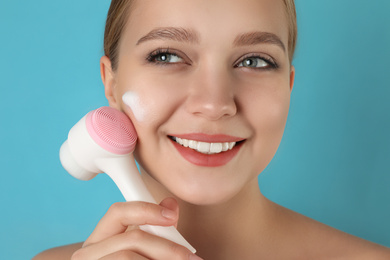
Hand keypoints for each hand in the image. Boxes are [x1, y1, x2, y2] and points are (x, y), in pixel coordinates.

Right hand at [71, 198, 201, 259]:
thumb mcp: (140, 250)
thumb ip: (154, 230)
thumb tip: (171, 204)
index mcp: (98, 240)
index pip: (118, 212)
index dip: (146, 210)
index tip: (172, 215)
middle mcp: (89, 254)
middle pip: (133, 238)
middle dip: (167, 247)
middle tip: (191, 257)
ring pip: (130, 257)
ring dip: (163, 259)